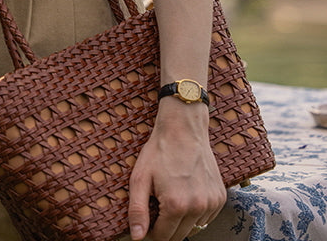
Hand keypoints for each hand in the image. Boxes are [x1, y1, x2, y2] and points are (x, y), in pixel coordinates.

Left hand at [128, 101, 225, 240]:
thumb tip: (137, 238)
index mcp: (176, 206)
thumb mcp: (140, 177)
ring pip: (194, 228)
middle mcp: (197, 208)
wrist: (184, 128)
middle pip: (179, 236)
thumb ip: (137, 210)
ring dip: (182, 221)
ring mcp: (211, 203)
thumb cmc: (159, 150)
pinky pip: (206, 217)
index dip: (151, 233)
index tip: (147, 222)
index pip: (163, 238)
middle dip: (165, 228)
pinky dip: (196, 213)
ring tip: (171, 197)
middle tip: (157, 207)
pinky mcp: (220, 197)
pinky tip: (186, 194)